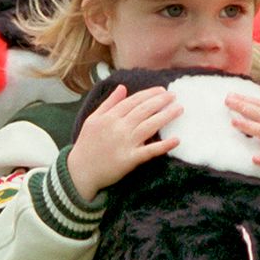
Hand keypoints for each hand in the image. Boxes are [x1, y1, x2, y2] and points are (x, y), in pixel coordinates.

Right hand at [66, 84, 181, 200]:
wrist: (80, 171)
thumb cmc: (86, 144)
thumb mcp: (93, 119)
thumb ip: (108, 103)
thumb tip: (122, 87)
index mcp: (109, 117)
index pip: (133, 101)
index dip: (149, 94)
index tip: (162, 90)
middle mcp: (118, 128)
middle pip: (143, 110)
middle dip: (160, 101)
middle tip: (174, 96)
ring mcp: (125, 143)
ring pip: (149, 126)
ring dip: (166, 116)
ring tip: (179, 109)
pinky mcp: (129, 159)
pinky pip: (149, 151)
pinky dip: (163, 145)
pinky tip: (176, 139)